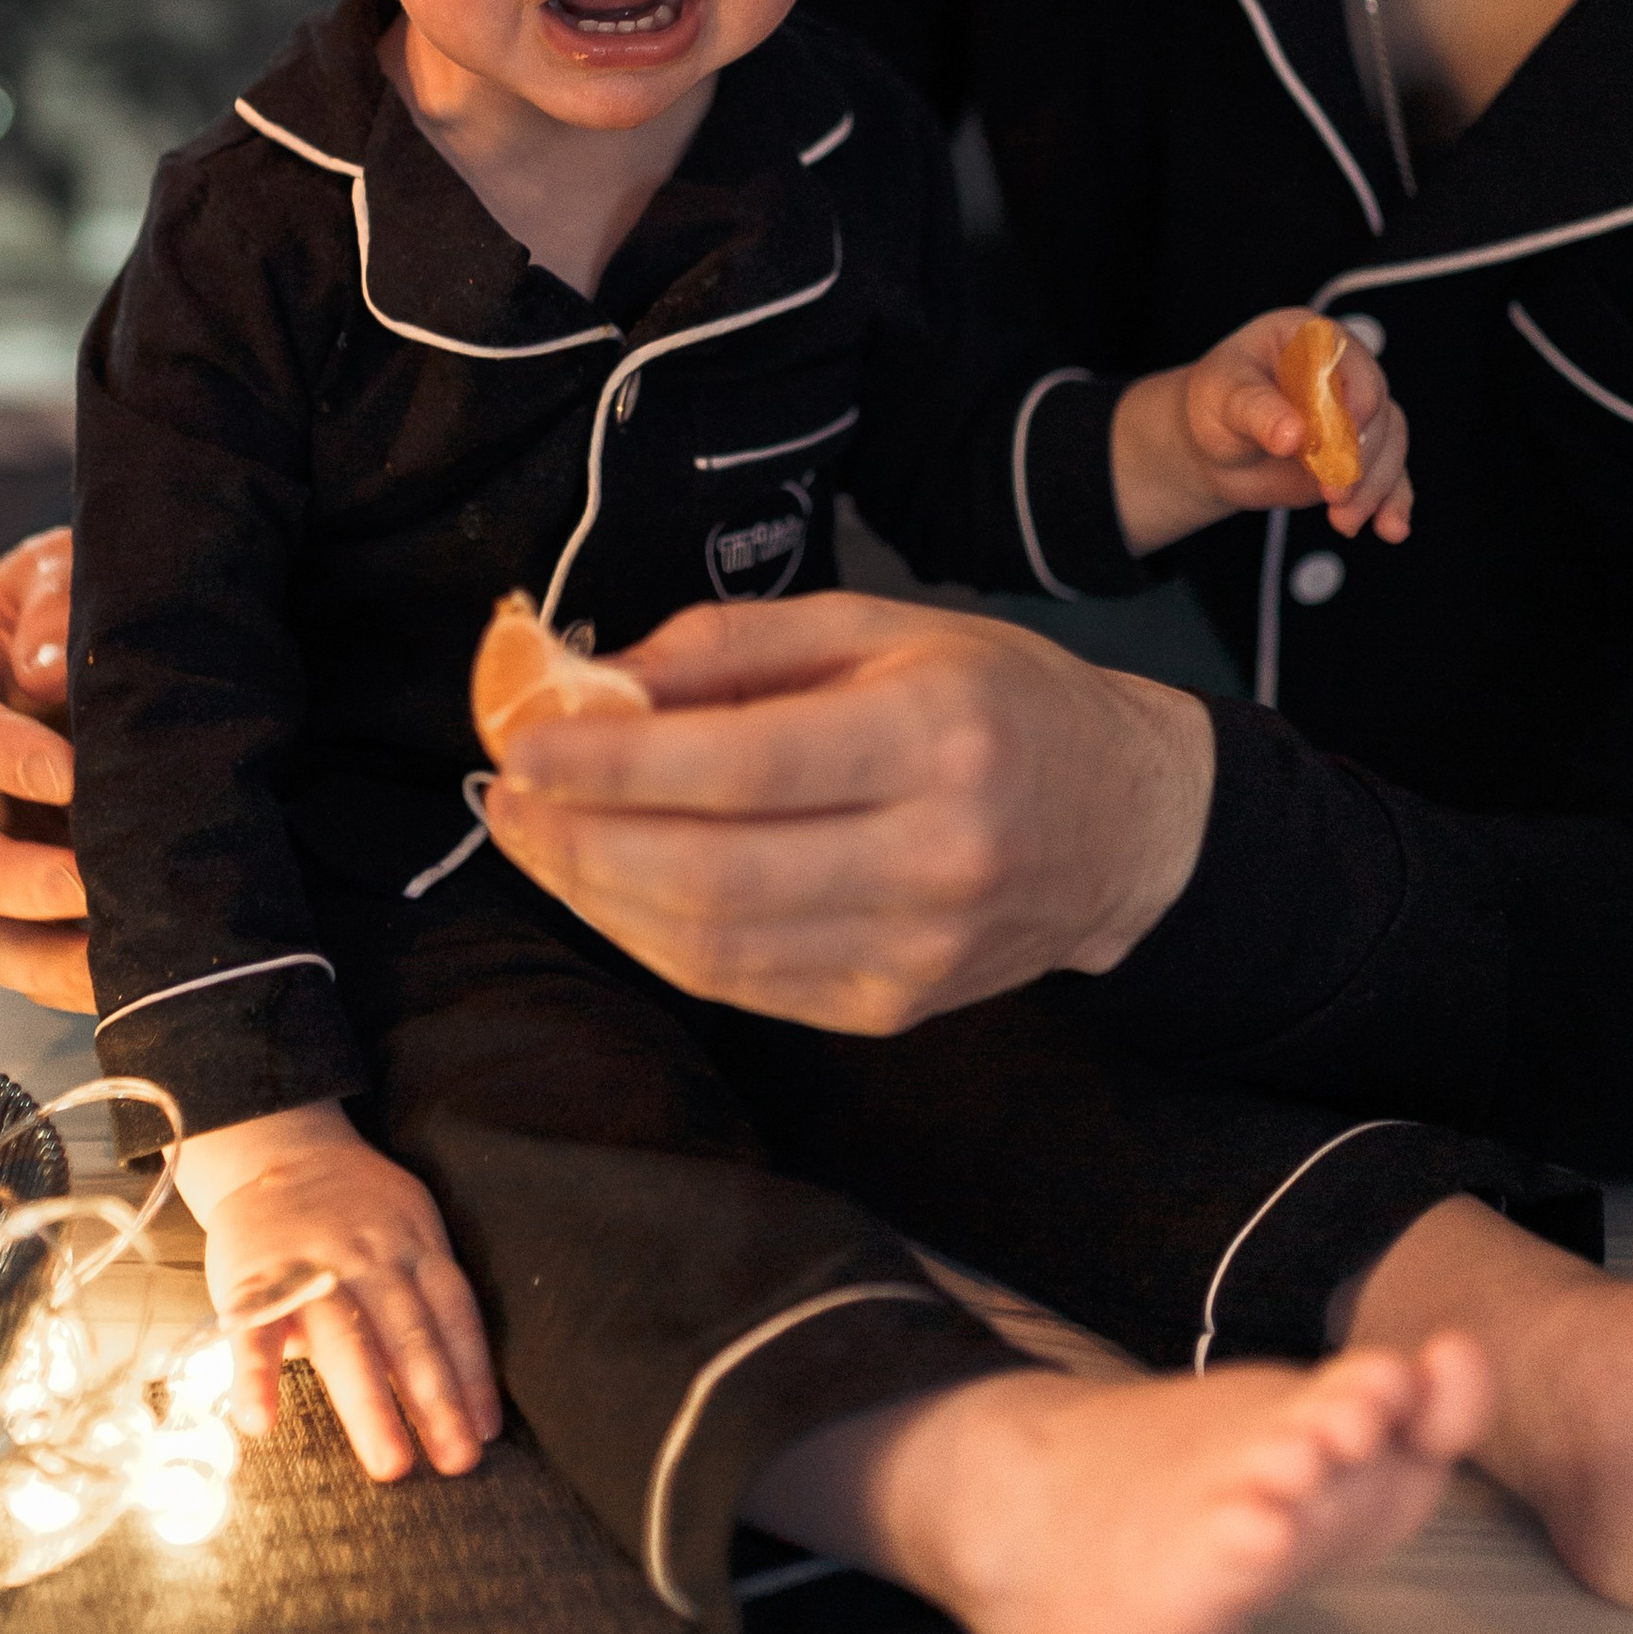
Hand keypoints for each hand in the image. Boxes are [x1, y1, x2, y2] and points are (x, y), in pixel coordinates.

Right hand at [0, 528, 91, 1009]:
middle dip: (4, 876)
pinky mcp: (2, 891)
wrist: (91, 639)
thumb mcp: (61, 569)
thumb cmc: (69, 597)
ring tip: (108, 956)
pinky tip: (123, 973)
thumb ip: (51, 604)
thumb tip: (42, 673)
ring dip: (29, 947)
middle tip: (85, 882)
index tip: (70, 775)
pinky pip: (11, 950)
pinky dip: (59, 971)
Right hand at [175, 1102, 500, 1481]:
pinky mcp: (253, 1283)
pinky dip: (256, 1378)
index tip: (486, 1431)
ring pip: (344, 1341)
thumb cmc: (356, 1208)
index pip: (451, 1314)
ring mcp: (310, 1271)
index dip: (473, 1373)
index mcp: (413, 1248)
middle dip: (433, 1400)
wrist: (278, 1149)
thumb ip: (426, 1293)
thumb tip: (459, 1385)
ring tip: (389, 1462)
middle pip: (407, 1334)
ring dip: (368, 1404)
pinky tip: (260, 1423)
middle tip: (456, 1460)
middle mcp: (368, 1260)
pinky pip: (255, 1334)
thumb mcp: (408, 1226)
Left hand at [483, 592, 1215, 1033]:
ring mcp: (918, 950)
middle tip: (505, 801)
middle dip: (581, 845)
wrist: (1127, 824)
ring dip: (599, 900)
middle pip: (715, 875)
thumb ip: (736, 644)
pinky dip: (656, 941)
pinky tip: (609, 890)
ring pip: (716, 949)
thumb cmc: (997, 700)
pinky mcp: (895, 1007)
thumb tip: (598, 682)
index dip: (615, 766)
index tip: (524, 745)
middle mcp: (937, 853)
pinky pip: (744, 986)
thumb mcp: (883, 626)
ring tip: (536, 843)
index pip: (742, 765)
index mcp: (936, 733)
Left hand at [1112, 309, 1411, 559]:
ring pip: (1388, 447)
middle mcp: (1345, 372)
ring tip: (1343, 521)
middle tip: (1335, 495)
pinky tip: (1391, 528)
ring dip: (1373, 488)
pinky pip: (1390, 477)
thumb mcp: (1223, 398)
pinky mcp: (1361, 456)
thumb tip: (1293, 435)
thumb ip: (1256, 410)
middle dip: (1361, 459)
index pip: (1350, 366)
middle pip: (1378, 411)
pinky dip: (1392, 503)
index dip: (1349, 408)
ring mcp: (1356, 416)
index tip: (1334, 447)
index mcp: (1314, 338)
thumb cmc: (1215, 405)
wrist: (1214, 446)